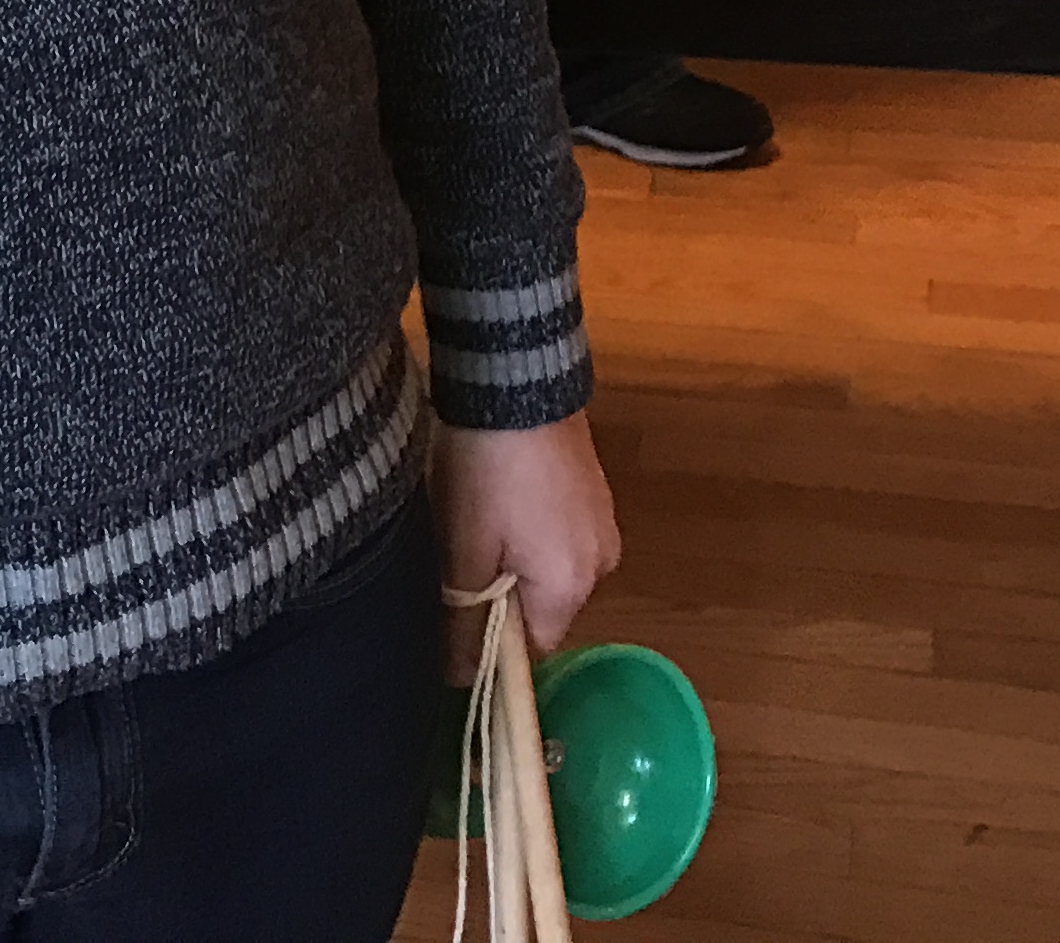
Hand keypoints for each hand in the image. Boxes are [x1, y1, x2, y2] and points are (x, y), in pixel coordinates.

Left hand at [436, 415, 618, 674]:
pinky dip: (530, 526)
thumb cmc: (485, 470)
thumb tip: (460, 682)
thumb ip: (463, 620)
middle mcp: (602, 562)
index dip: (492, 639)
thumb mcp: (463, 549)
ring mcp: (603, 522)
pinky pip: (560, 532)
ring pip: (550, 567)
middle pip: (544, 607)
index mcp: (571, 586)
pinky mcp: (595, 490)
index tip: (456, 611)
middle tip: (460, 551)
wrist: (514, 379)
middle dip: (502, 592)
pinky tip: (501, 492)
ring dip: (515, 556)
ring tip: (478, 513)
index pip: (533, 647)